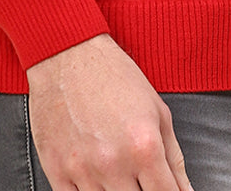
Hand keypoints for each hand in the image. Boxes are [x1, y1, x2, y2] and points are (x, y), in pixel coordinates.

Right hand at [26, 34, 194, 190]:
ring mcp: (82, 170)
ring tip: (117, 172)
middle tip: (140, 177)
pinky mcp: (57, 171)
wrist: (67, 54)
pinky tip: (95, 179)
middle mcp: (114, 163)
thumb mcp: (157, 110)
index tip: (166, 190)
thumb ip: (174, 158)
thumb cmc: (113, 77)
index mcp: (144, 146)